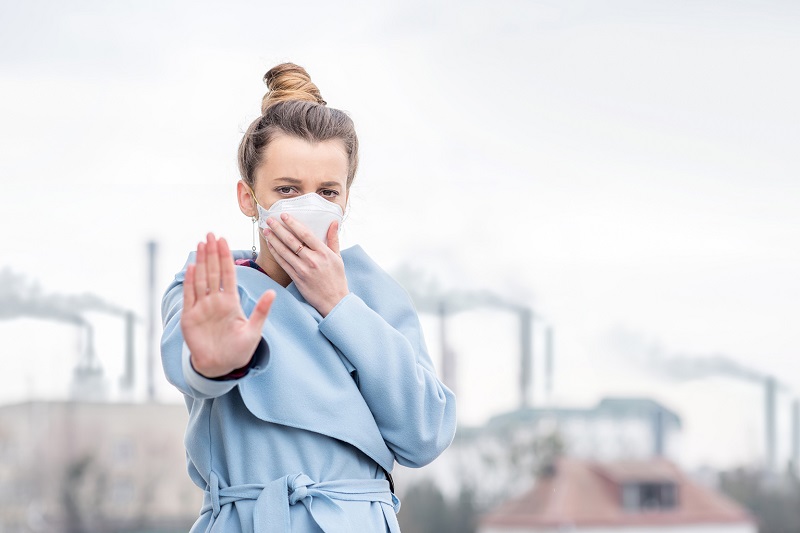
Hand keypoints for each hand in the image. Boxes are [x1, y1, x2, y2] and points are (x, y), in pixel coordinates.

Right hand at [181, 233, 275, 377]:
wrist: (220, 367)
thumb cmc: (238, 350)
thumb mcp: (254, 331)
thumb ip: (261, 311)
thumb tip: (273, 292)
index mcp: (231, 302)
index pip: (228, 274)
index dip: (226, 257)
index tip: (224, 240)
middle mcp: (215, 301)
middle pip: (213, 272)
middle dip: (212, 253)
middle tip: (211, 234)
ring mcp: (202, 308)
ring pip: (201, 280)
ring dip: (201, 262)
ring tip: (201, 244)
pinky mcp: (190, 317)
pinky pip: (190, 296)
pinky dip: (191, 282)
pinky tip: (192, 268)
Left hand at [264, 214, 348, 316]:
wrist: (334, 301)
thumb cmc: (337, 279)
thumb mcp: (338, 257)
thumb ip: (333, 239)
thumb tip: (333, 222)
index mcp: (324, 253)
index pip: (305, 234)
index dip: (293, 223)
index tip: (284, 215)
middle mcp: (312, 260)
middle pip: (292, 241)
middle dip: (279, 228)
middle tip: (270, 219)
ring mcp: (303, 270)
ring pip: (284, 251)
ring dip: (274, 239)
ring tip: (266, 230)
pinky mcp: (296, 278)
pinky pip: (283, 263)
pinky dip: (276, 253)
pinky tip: (271, 245)